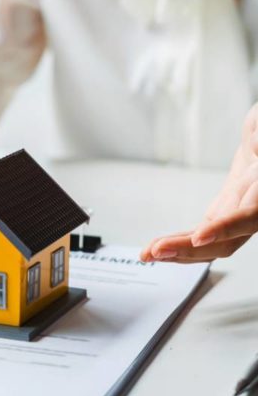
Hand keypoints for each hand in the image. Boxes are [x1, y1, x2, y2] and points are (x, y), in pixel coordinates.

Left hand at [142, 105, 257, 262]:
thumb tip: (255, 140)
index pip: (248, 218)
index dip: (225, 228)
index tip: (200, 236)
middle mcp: (254, 212)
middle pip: (224, 242)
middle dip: (188, 249)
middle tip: (156, 251)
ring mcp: (235, 218)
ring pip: (209, 247)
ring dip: (176, 253)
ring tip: (147, 255)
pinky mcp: (220, 217)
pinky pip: (199, 237)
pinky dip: (177, 244)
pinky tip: (156, 249)